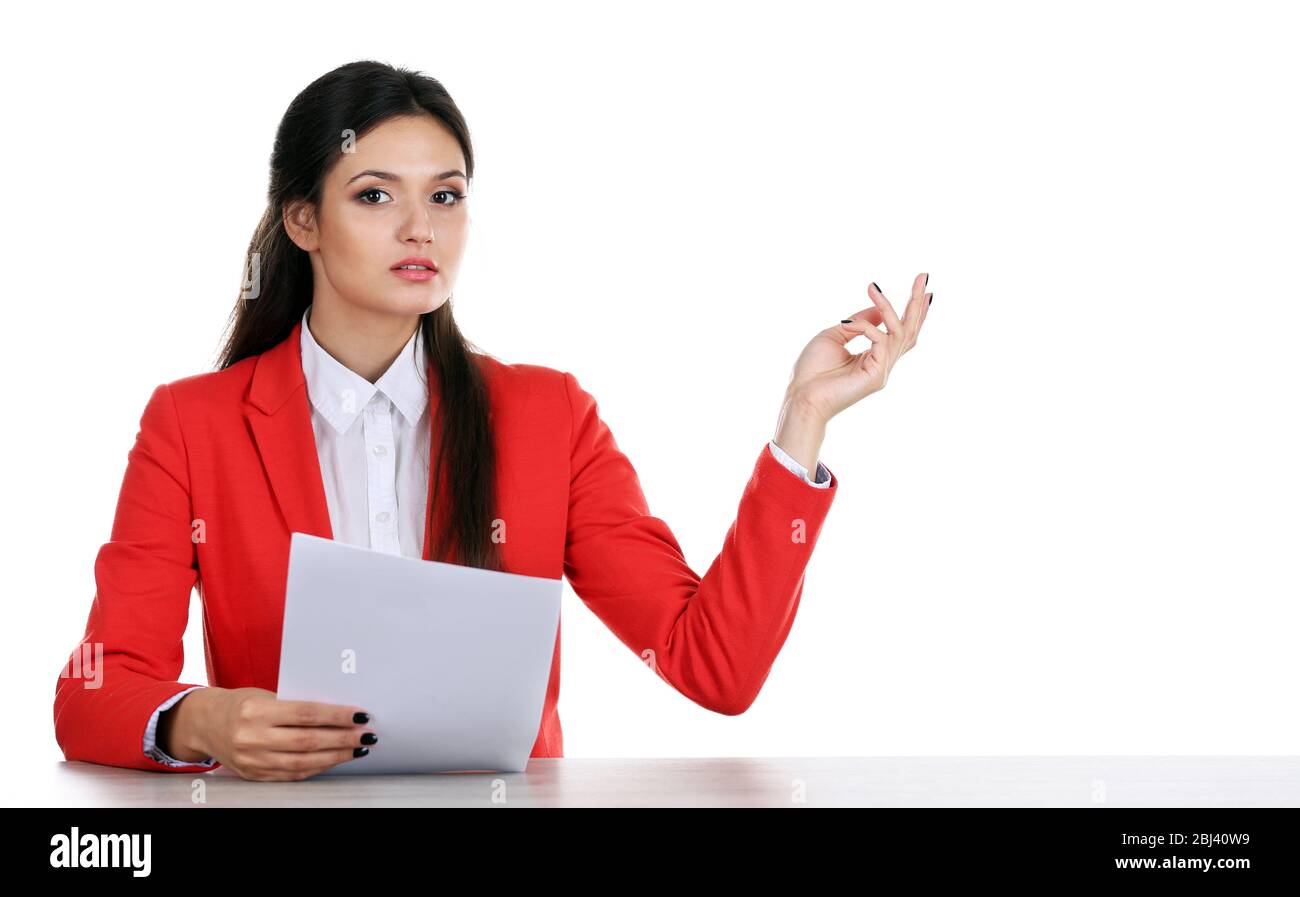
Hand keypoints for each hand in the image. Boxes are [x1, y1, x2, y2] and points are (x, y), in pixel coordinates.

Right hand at [192, 687, 377, 781]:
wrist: (204, 724)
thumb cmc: (242, 703)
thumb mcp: (265, 696)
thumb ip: (296, 706)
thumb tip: (339, 712)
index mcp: (257, 711)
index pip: (306, 714)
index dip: (337, 716)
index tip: (360, 715)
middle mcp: (252, 738)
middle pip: (308, 741)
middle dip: (343, 738)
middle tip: (367, 734)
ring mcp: (252, 760)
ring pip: (303, 762)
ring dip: (336, 756)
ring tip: (358, 748)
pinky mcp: (254, 775)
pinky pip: (293, 774)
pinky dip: (318, 767)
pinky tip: (334, 759)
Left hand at [784, 272, 932, 422]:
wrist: (800, 397)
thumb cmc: (812, 371)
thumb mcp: (835, 335)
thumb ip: (858, 322)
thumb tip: (879, 309)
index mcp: (873, 356)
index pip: (900, 332)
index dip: (912, 310)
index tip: (921, 287)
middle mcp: (882, 364)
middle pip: (910, 331)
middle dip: (917, 303)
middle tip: (924, 275)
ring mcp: (882, 371)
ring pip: (898, 333)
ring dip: (888, 307)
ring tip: (874, 289)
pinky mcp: (877, 376)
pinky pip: (880, 341)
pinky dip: (865, 327)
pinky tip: (847, 324)